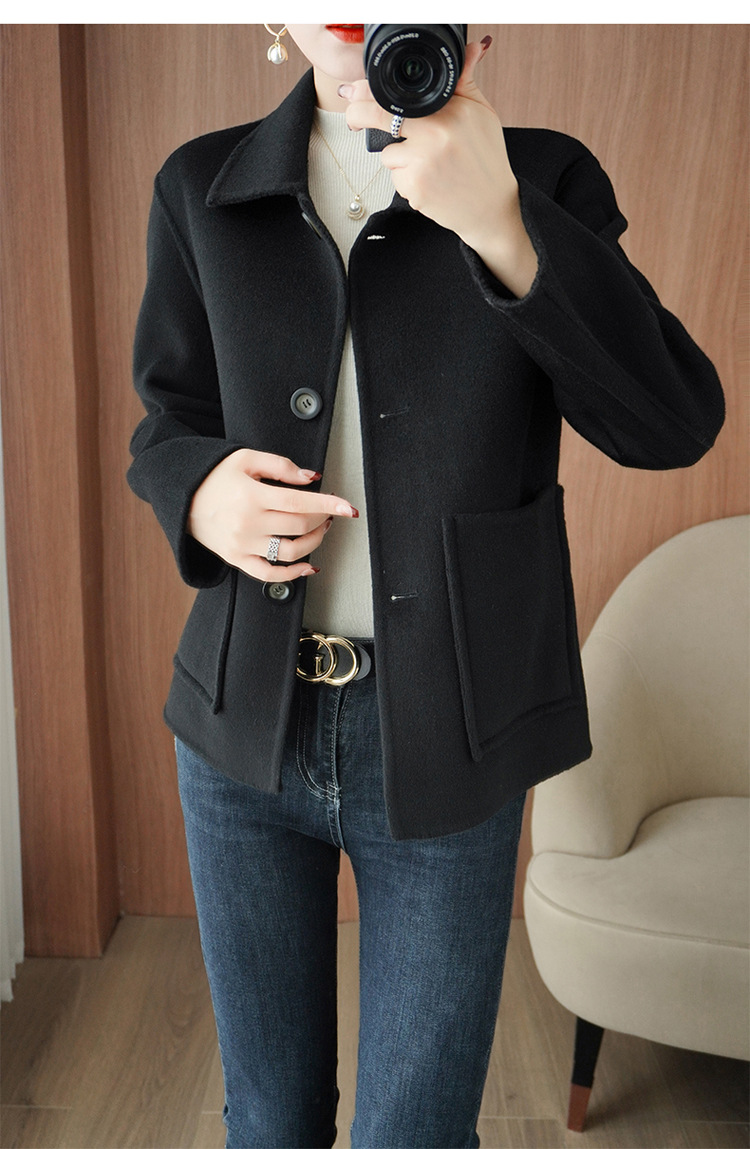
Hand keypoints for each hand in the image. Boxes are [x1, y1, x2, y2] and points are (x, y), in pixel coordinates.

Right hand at [187, 449, 357, 581]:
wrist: (182, 497)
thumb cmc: (215, 475)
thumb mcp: (246, 458)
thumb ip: (281, 466)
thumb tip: (311, 478)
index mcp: (251, 496)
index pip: (300, 503)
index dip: (328, 505)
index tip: (349, 508)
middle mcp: (248, 524)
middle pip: (299, 527)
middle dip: (322, 519)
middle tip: (328, 511)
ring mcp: (242, 545)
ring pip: (291, 553)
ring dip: (314, 543)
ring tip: (320, 529)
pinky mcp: (236, 559)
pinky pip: (269, 574)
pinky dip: (293, 575)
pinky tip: (308, 566)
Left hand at [340, 38, 537, 297]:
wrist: (491, 206)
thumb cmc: (486, 159)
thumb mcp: (481, 114)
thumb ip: (465, 81)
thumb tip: (470, 48)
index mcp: (450, 111)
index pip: (398, 94)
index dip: (368, 91)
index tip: (353, 91)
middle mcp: (434, 135)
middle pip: (377, 117)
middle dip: (357, 114)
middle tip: (352, 115)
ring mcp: (422, 163)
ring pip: (387, 153)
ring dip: (398, 156)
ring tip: (428, 162)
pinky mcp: (414, 188)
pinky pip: (395, 176)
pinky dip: (406, 178)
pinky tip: (428, 180)